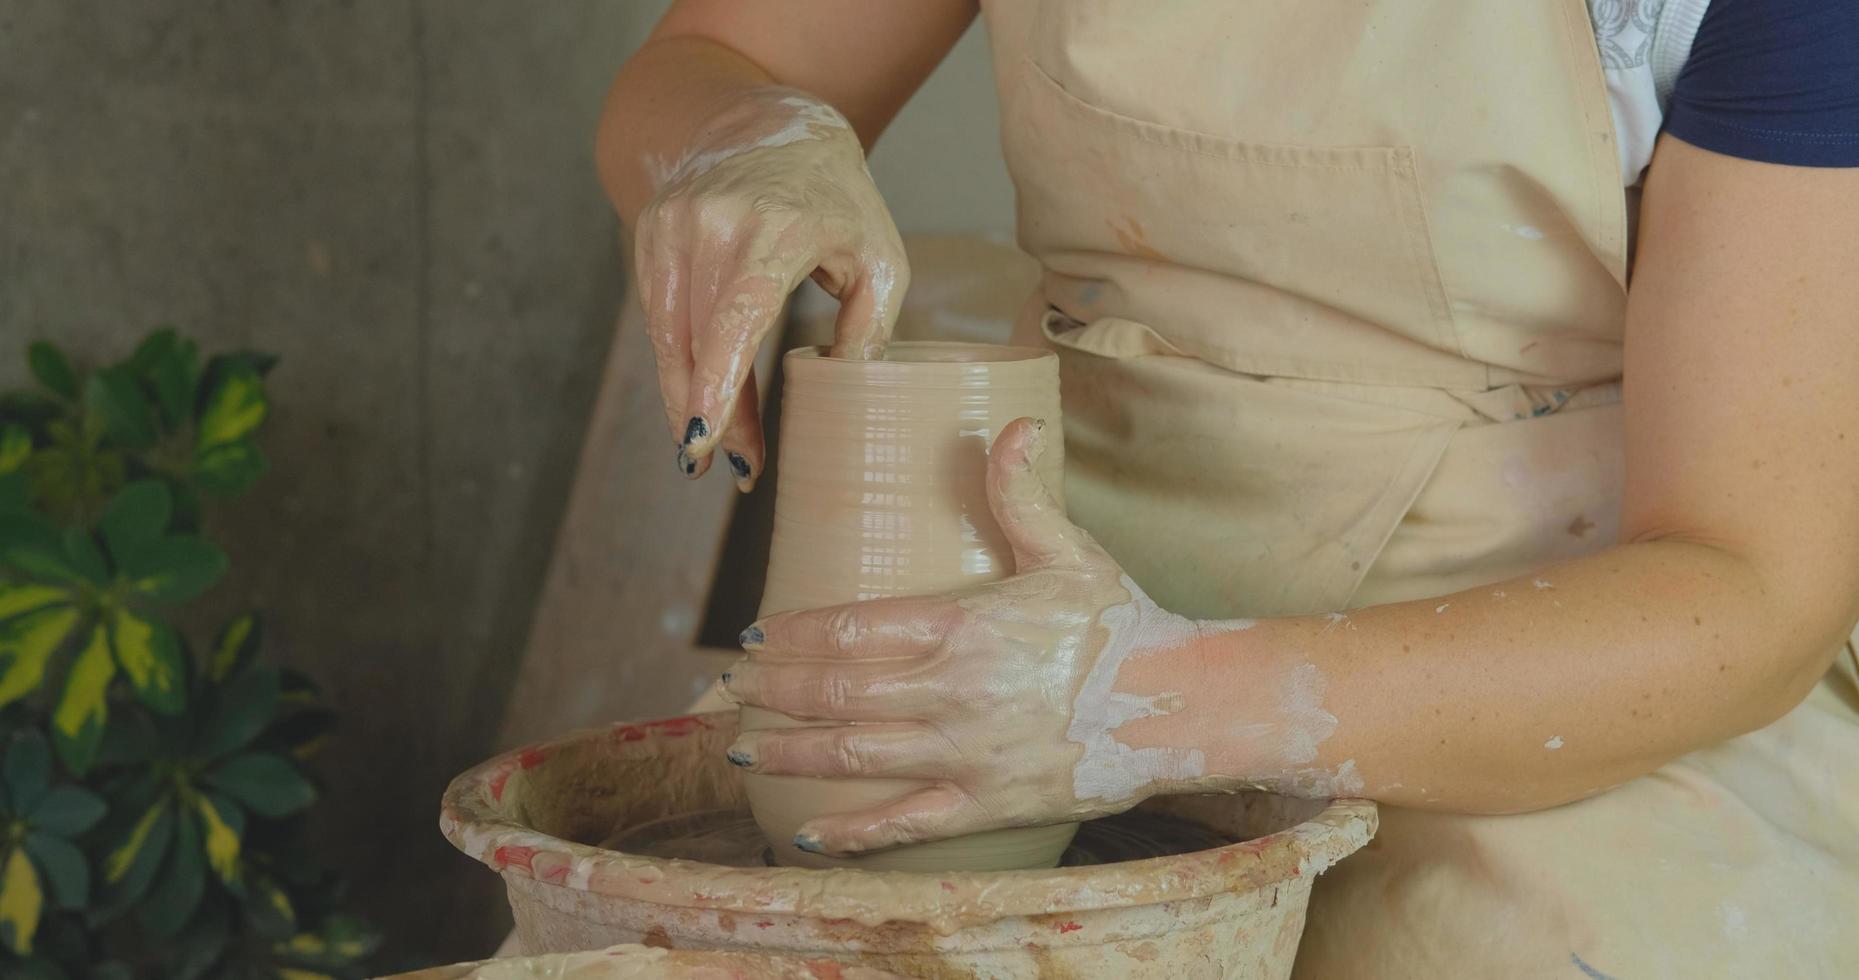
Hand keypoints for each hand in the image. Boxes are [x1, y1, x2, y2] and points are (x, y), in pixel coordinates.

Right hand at [632, 87, 908, 489]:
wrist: (766, 124)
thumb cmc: (836, 199)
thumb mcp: (880, 256)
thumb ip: (871, 324)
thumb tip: (845, 386)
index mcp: (780, 226)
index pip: (739, 313)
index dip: (721, 381)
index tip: (708, 439)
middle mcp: (716, 221)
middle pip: (702, 340)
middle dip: (715, 413)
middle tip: (736, 469)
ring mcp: (675, 223)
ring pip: (671, 335)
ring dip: (690, 398)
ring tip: (715, 450)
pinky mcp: (651, 231)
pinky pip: (658, 316)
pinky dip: (676, 363)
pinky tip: (695, 402)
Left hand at [718, 418, 1231, 855]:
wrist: (1181, 704)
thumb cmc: (1122, 623)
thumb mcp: (1070, 549)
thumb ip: (1021, 491)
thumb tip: (1008, 426)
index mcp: (962, 625)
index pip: (852, 627)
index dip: (795, 634)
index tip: (758, 638)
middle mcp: (951, 691)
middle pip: (835, 691)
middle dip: (772, 691)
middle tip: (729, 690)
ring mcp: (963, 753)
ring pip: (852, 755)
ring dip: (788, 750)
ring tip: (742, 746)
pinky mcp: (984, 804)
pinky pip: (901, 824)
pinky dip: (849, 831)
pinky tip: (805, 830)